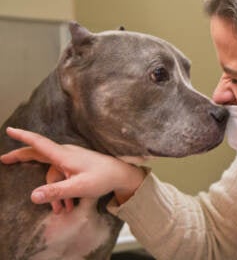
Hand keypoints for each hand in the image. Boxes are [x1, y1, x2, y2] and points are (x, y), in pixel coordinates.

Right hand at [1, 127, 145, 211]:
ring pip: (52, 174)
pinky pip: (61, 176)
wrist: (120, 174)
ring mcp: (71, 158)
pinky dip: (61, 190)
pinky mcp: (75, 164)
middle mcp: (66, 154)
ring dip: (54, 193)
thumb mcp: (78, 187)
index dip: (23, 137)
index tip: (10, 130)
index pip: (39, 143)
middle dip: (22, 157)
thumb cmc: (102, 178)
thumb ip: (56, 192)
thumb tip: (32, 196)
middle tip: (4, 160)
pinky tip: (68, 205)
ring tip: (63, 210)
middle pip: (39, 153)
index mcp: (64, 155)